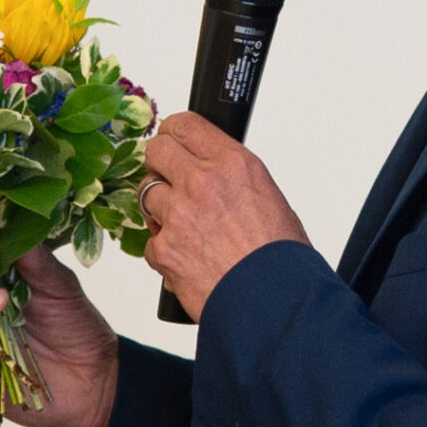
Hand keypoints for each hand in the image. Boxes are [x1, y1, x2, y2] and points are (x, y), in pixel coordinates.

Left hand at [139, 113, 309, 318]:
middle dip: (159, 163)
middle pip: (155, 150)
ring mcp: (178, 215)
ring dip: (160, 209)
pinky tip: (188, 258)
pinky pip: (151, 241)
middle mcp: (202, 182)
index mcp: (233, 164)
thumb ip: (233, 180)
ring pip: (146, 195)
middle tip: (169, 179)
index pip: (186, 124)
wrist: (274, 302)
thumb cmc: (280, 258)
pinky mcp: (164, 248)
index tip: (173, 139)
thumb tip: (215, 176)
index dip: (174, 132)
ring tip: (186, 227)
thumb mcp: (270, 199)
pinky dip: (164, 250)